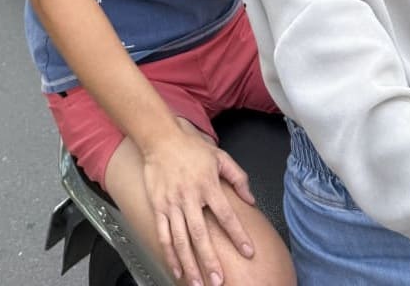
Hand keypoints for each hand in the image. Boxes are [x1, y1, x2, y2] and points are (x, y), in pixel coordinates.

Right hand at [142, 120, 255, 285]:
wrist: (161, 138)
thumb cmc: (191, 147)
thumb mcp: (220, 156)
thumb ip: (237, 177)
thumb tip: (250, 199)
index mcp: (208, 185)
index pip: (226, 215)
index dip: (238, 234)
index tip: (248, 252)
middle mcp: (190, 197)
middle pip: (201, 234)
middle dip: (210, 260)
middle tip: (218, 281)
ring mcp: (172, 203)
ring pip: (181, 239)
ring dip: (190, 264)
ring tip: (198, 283)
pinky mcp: (158, 206)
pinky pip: (164, 234)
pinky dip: (170, 254)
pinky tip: (177, 269)